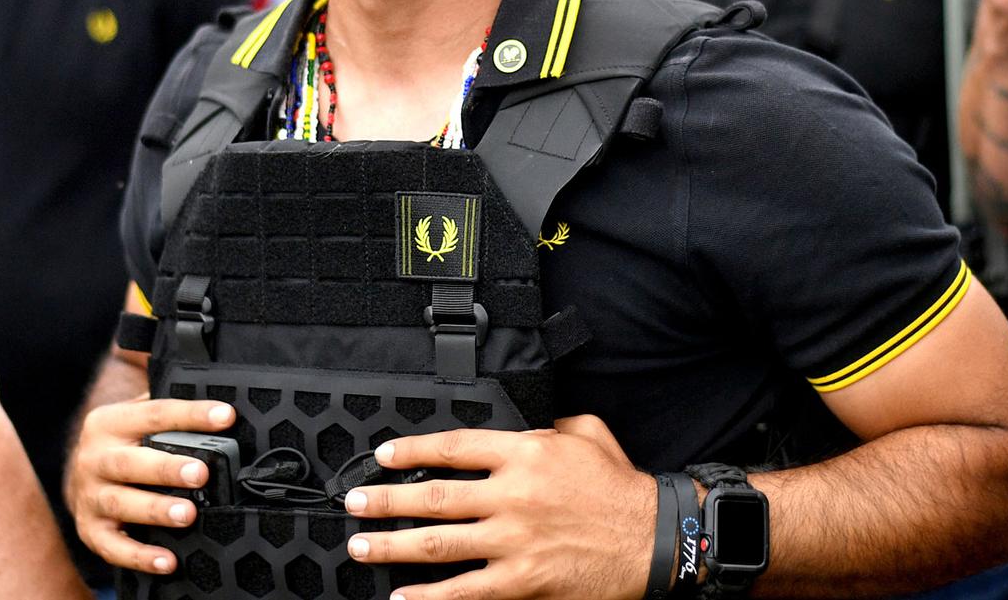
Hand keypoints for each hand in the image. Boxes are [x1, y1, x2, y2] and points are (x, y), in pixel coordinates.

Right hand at [66, 395, 234, 574]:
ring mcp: (89, 496)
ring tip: (188, 514)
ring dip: (156, 510)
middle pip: (130, 462)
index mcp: (108, 423)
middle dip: (166, 468)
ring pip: (121, 503)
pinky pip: (114, 547)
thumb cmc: (124, 444)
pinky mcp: (90, 530)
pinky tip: (168, 561)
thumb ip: (166, 406)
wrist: (80, 476)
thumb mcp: (135, 417)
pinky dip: (140, 556)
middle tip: (201, 473)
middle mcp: (93, 458)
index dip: (191, 414)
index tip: (225, 416)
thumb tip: (218, 399)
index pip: (154, 414)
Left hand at [344, 415, 655, 599]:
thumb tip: (521, 425)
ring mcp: (515, 540)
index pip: (453, 447)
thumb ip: (547, 425)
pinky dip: (428, 597)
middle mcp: (513, 494)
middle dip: (385, 501)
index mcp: (525, 453)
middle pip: (433, 496)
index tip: (383, 456)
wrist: (654, 538)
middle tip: (354, 503)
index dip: (412, 451)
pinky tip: (402, 596)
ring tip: (360, 545)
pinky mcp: (523, 580)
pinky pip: (465, 591)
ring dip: (392, 546)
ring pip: (438, 543)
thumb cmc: (620, 487)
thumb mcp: (586, 433)